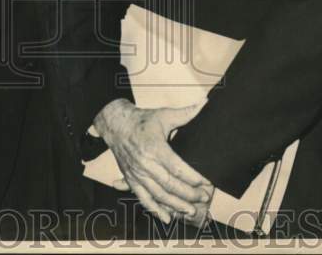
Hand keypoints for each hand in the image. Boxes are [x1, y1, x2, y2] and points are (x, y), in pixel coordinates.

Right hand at [94, 99, 211, 223]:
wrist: (116, 125)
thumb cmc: (141, 121)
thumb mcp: (163, 115)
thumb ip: (185, 113)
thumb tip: (204, 104)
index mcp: (154, 147)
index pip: (176, 167)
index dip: (191, 177)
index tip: (204, 182)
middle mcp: (145, 163)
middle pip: (169, 185)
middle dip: (188, 194)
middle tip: (203, 197)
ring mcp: (137, 174)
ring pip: (158, 195)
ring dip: (175, 205)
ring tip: (190, 211)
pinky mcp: (131, 180)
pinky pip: (143, 199)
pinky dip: (155, 210)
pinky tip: (167, 218)